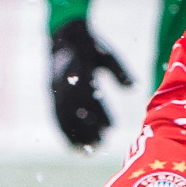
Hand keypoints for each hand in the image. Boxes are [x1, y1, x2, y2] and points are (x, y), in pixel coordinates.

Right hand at [48, 20, 131, 149]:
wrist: (63, 34)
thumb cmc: (91, 46)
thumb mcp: (106, 55)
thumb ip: (119, 71)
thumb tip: (133, 88)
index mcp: (79, 71)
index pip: (89, 96)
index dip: (99, 113)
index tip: (111, 127)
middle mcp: (64, 83)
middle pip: (75, 111)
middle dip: (86, 129)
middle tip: (102, 145)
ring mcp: (55, 90)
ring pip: (64, 117)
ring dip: (75, 136)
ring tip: (89, 152)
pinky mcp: (51, 95)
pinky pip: (56, 117)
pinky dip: (64, 133)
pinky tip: (74, 148)